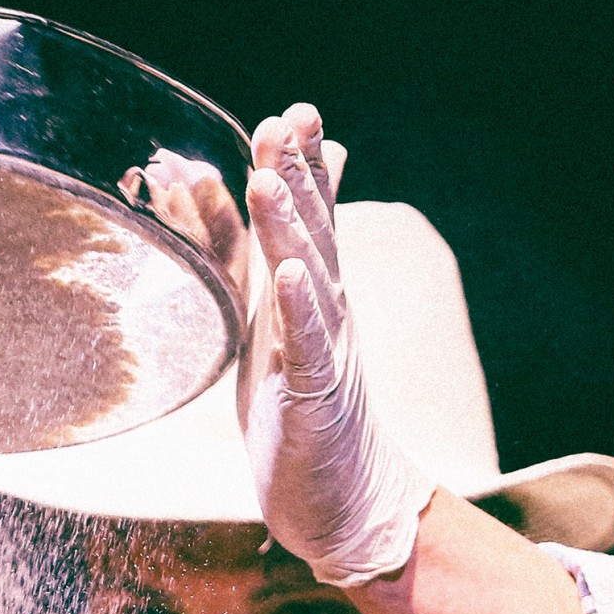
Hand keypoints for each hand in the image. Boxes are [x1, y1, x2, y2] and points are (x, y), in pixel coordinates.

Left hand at [238, 106, 436, 586]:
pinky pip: (307, 345)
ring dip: (289, 225)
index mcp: (314, 298)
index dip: (302, 167)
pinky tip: (290, 273)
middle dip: (297, 176)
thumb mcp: (294, 329)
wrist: (343, 501)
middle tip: (285, 119)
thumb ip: (295, 271)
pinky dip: (299, 308)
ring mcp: (324, 353)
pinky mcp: (314, 396)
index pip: (311, 219)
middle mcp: (327, 315)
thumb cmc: (308, 414)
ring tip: (270, 176)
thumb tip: (299, 226)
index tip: (293, 112)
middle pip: (313, 232)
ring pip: (307, 277)